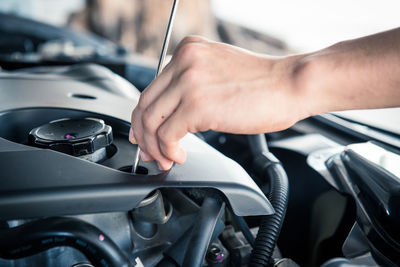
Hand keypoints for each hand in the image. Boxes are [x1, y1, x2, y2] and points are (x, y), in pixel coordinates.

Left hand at [130, 36, 306, 169]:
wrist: (291, 84)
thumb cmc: (264, 83)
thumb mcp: (219, 70)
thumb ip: (192, 82)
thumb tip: (175, 112)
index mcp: (188, 50)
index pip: (152, 88)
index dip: (145, 116)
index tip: (146, 134)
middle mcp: (184, 61)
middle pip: (145, 104)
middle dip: (143, 135)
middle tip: (150, 152)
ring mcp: (188, 82)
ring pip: (151, 121)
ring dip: (154, 146)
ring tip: (166, 159)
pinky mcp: (197, 106)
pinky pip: (166, 134)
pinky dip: (168, 150)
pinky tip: (179, 156)